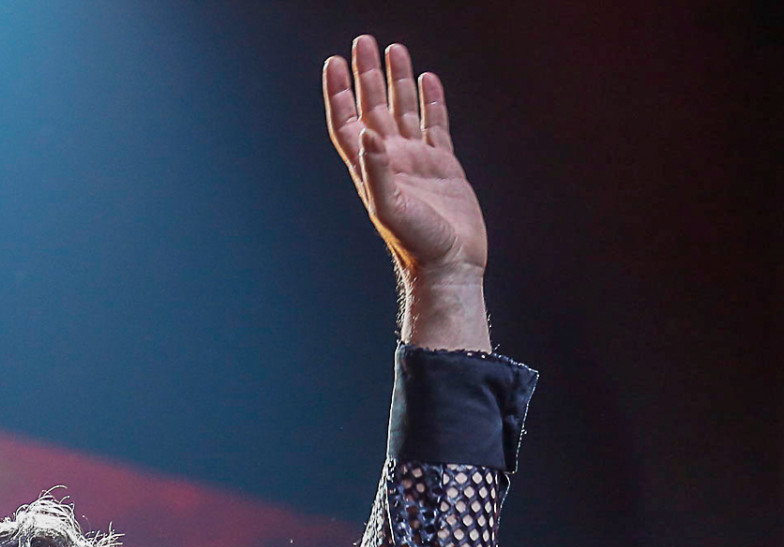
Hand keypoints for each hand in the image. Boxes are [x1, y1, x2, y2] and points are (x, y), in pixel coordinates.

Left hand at [325, 38, 490, 349]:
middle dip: (366, 75)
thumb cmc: (417, 244)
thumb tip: (366, 133)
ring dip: (397, 81)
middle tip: (362, 42)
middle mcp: (390, 161)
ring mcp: (416, 163)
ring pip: (403, 110)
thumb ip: (376, 170)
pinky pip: (435, 125)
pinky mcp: (443, 168)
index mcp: (370, 169)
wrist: (450, 266)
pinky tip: (429, 82)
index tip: (333, 63)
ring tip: (394, 50)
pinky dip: (431, 102)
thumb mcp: (390, 207)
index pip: (347, 122)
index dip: (338, 93)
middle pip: (372, 107)